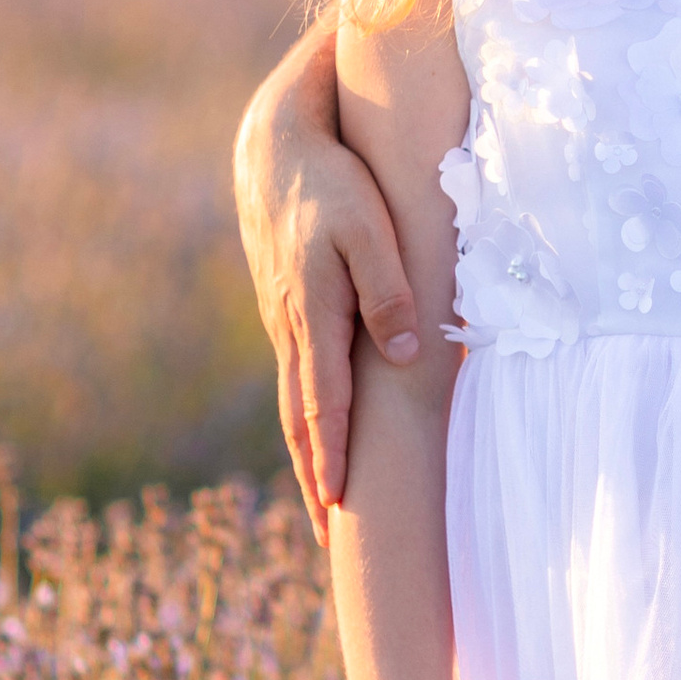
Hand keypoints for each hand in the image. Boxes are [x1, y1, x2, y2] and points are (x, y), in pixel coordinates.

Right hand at [233, 25, 421, 544]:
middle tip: (329, 534)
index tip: (339, 508)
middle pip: (302, 418)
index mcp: (313, 316)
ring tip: (325, 497)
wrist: (276, 145)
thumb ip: (390, 291)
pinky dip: (307, 413)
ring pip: (296, 398)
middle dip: (316, 478)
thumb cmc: (334, 184)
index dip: (331, 459)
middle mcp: (292, 327)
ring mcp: (285, 318)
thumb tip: (404, 357)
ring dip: (308, 451)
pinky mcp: (289, 305)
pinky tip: (319, 428)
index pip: (323, 406)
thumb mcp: (369, 230)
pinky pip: (299, 372)